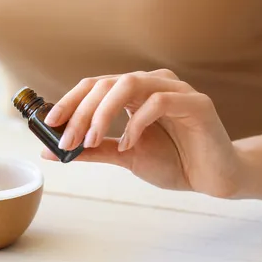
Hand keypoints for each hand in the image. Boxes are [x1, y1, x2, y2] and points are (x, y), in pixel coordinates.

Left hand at [42, 69, 241, 197]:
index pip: (94, 85)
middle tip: (67, 140)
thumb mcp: (123, 155)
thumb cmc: (171, 161)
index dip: (69, 101)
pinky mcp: (196, 103)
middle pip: (106, 83)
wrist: (211, 178)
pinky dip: (136, 123)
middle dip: (81, 112)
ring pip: (128, 83)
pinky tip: (130, 144)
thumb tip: (50, 152)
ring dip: (103, 113)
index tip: (49, 123)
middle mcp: (152, 83)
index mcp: (133, 91)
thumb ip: (91, 150)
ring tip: (92, 140)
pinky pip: (159, 101)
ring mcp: (175, 89)